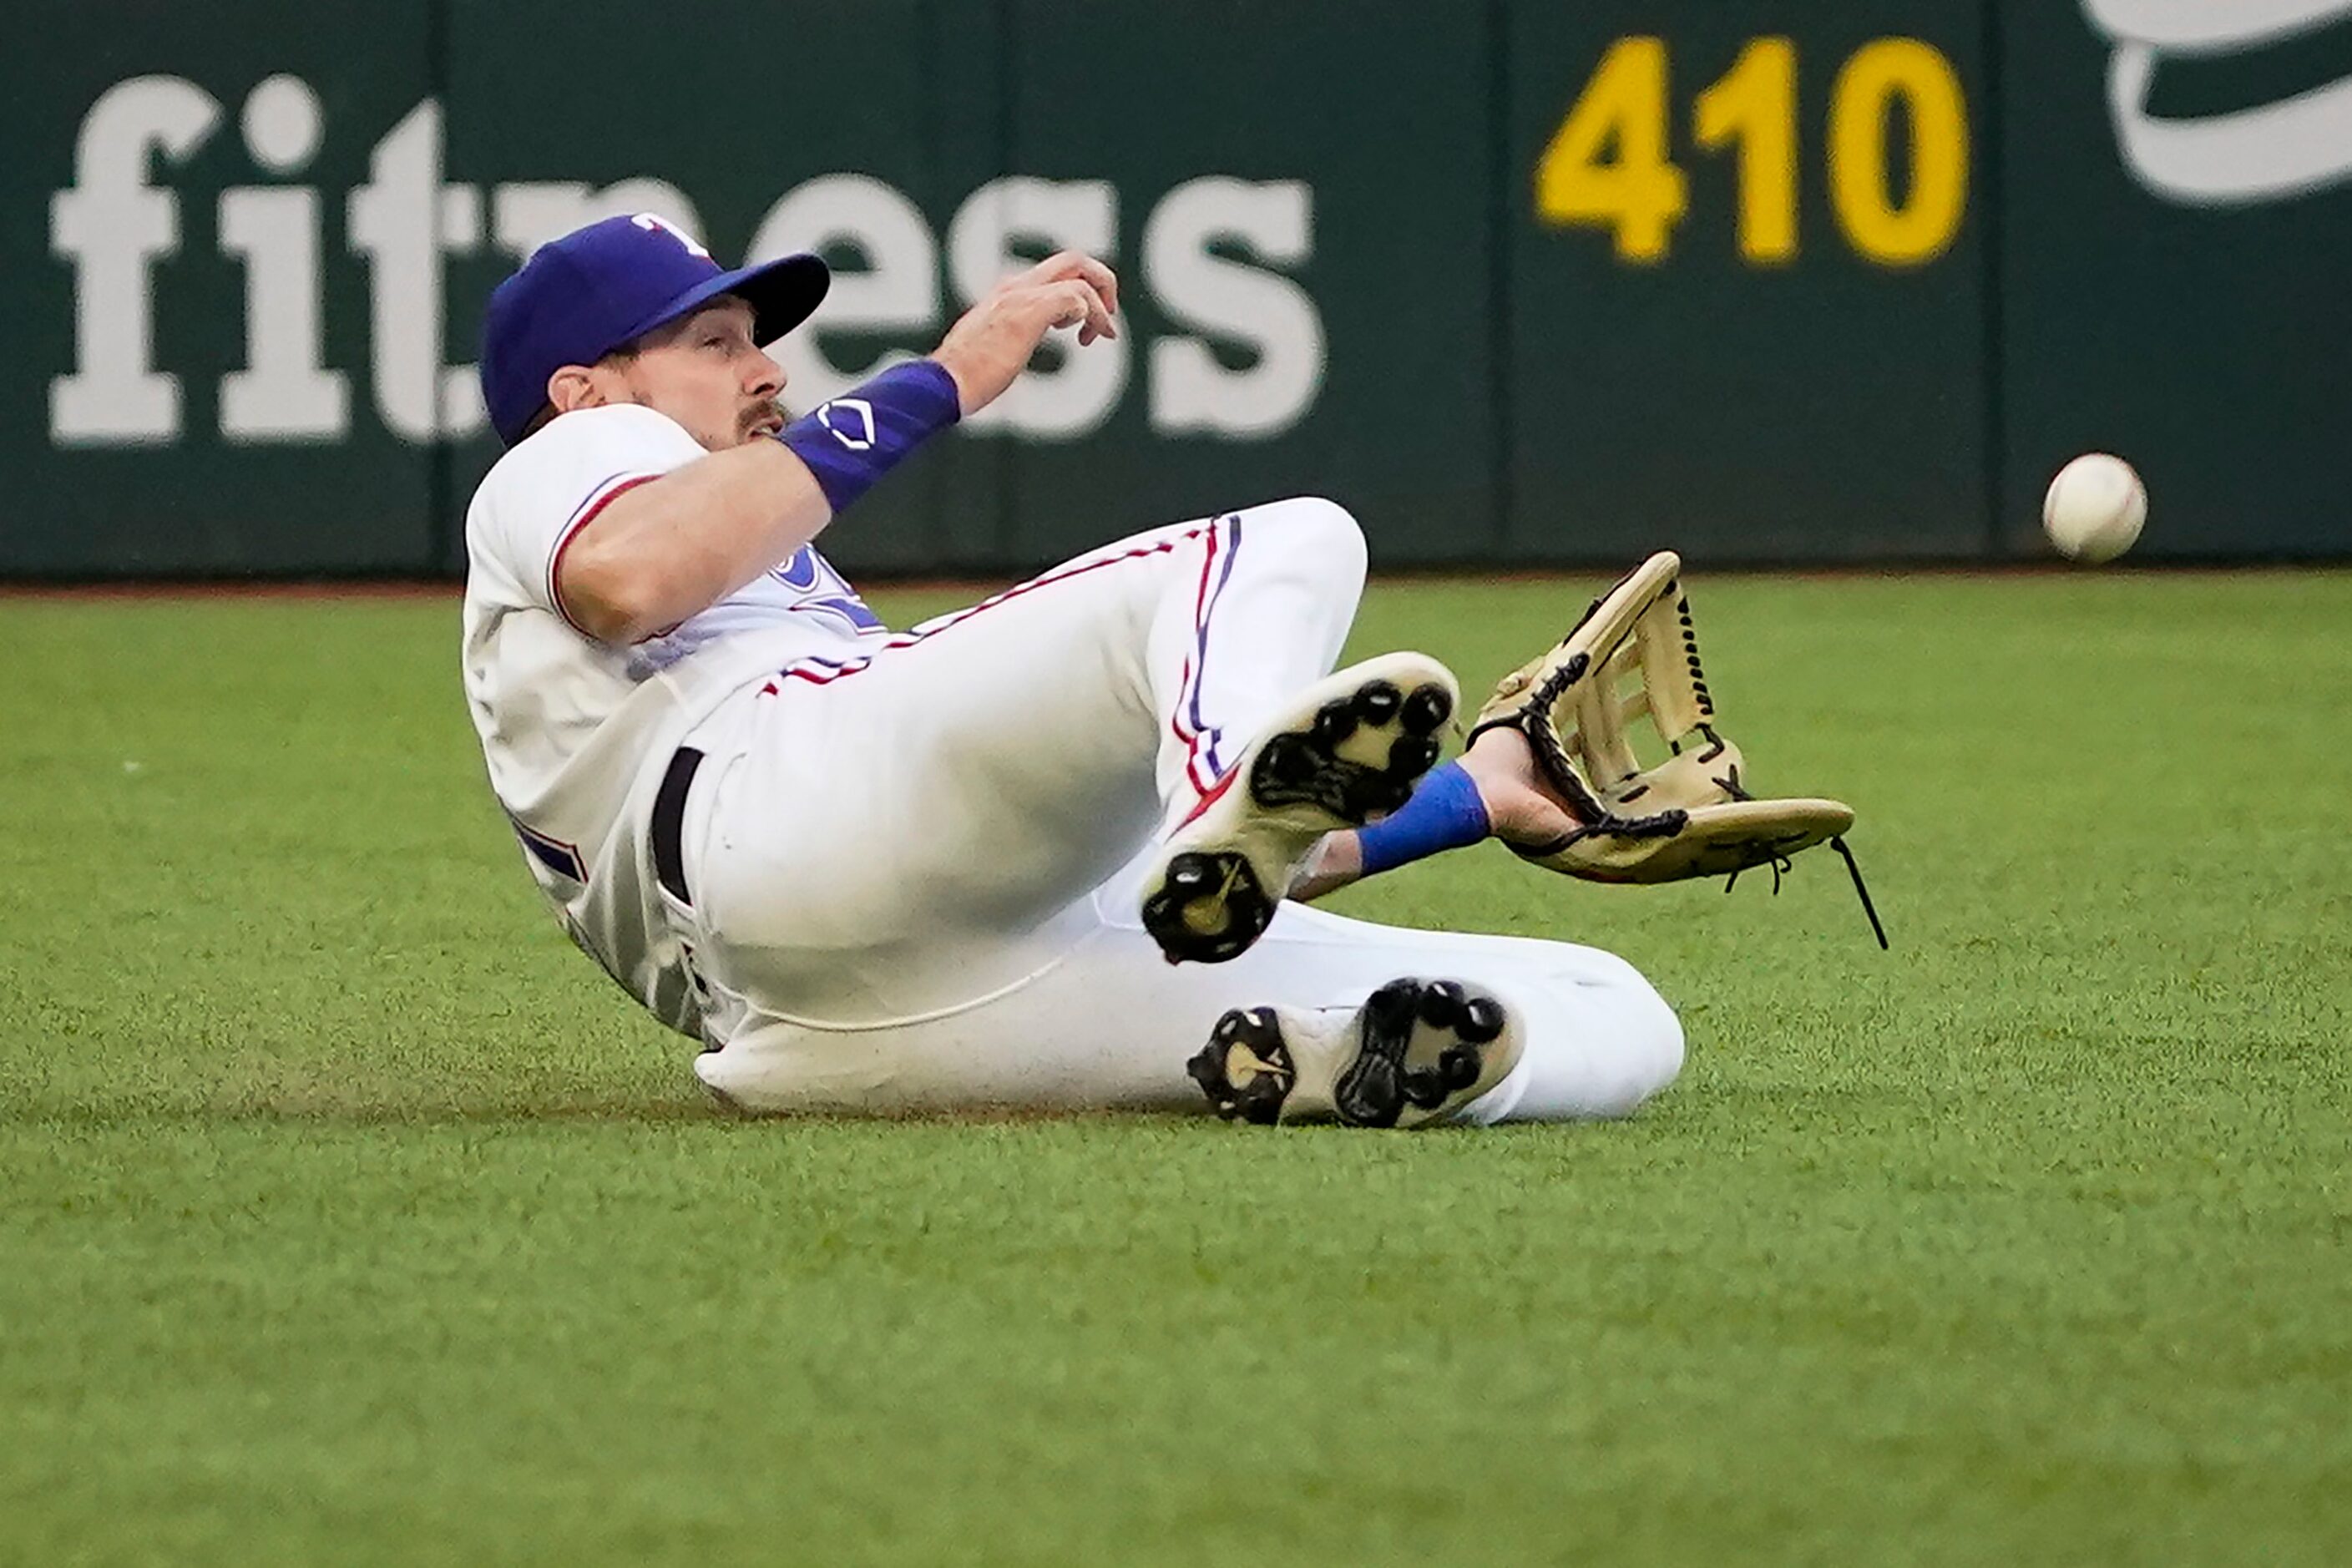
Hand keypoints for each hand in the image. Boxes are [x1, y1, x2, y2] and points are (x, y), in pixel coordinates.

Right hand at [929, 250, 1119, 416]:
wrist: (942, 384)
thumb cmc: (960, 377)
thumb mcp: (987, 349)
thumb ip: (1002, 339)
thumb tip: (1004, 352)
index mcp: (1005, 293)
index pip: (1054, 272)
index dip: (1080, 292)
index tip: (1085, 327)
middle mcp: (1015, 286)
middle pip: (1073, 259)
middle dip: (1102, 282)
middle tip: (1108, 317)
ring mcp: (1022, 297)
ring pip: (1080, 274)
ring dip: (1102, 305)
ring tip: (1103, 335)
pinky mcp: (1029, 313)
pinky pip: (1077, 298)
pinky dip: (1091, 315)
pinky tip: (1083, 340)